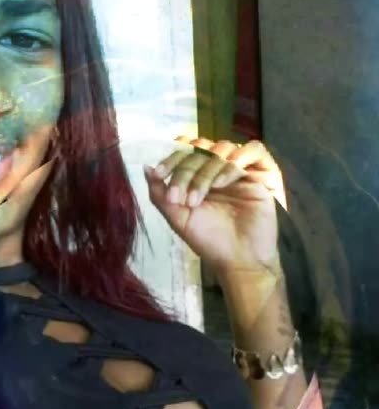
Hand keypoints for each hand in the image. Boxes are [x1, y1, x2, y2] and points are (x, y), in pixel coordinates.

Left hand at [144, 136, 285, 277]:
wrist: (239, 260)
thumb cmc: (210, 241)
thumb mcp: (178, 218)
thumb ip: (160, 194)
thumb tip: (146, 167)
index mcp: (200, 176)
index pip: (186, 151)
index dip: (172, 158)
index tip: (160, 174)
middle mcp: (220, 169)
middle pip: (202, 148)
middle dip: (186, 170)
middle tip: (180, 198)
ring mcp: (240, 170)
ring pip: (223, 148)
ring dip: (206, 170)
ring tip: (199, 199)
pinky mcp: (263, 174)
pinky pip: (254, 150)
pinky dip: (234, 162)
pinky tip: (223, 183)